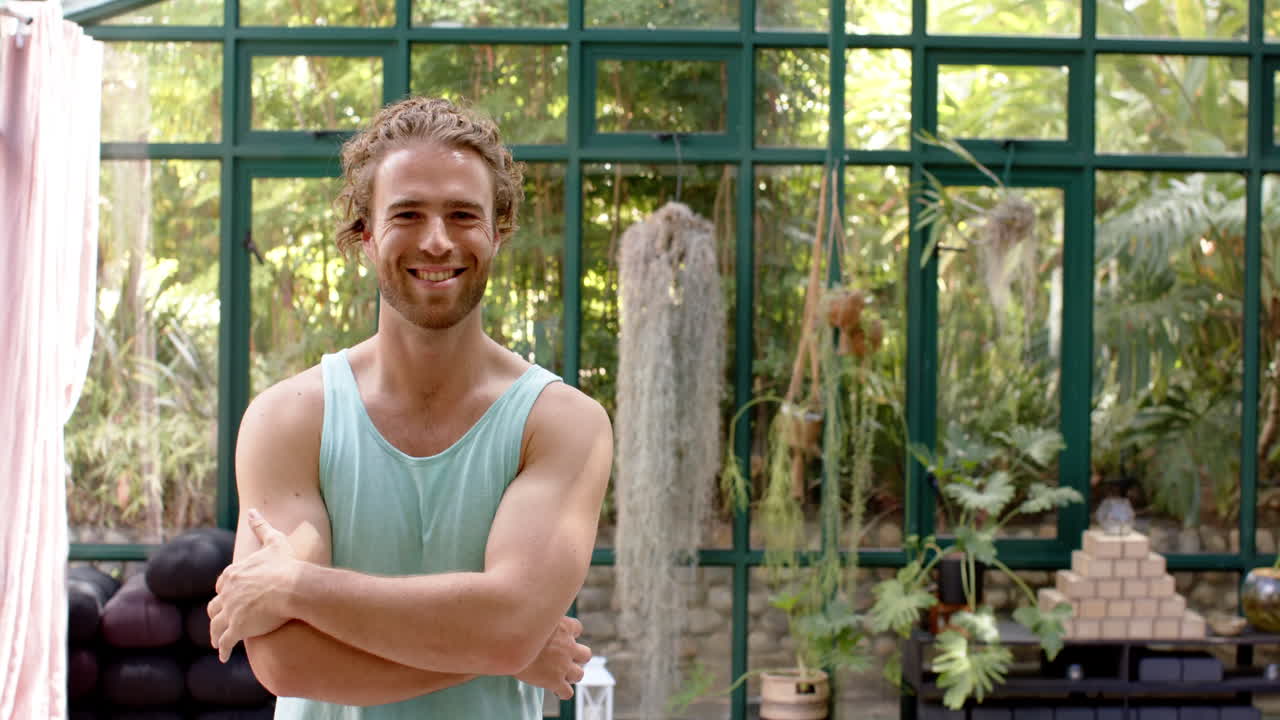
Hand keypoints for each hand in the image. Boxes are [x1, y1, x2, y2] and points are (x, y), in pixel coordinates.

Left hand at [208, 508, 300, 661]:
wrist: (292, 587)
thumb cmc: (286, 564)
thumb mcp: (274, 541)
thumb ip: (261, 526)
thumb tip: (253, 509)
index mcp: (234, 573)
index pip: (223, 584)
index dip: (225, 591)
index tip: (227, 597)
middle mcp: (227, 593)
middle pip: (215, 606)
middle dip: (217, 613)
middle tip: (219, 620)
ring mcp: (231, 611)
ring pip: (216, 625)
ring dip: (215, 633)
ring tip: (217, 641)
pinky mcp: (238, 628)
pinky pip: (225, 642)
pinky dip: (222, 649)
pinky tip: (222, 656)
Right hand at [514, 616, 590, 700]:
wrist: (509, 645)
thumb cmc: (515, 627)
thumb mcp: (532, 614)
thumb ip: (539, 616)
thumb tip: (531, 604)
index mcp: (564, 626)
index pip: (578, 628)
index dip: (571, 633)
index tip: (562, 636)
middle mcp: (568, 646)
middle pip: (586, 654)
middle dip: (577, 658)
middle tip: (564, 659)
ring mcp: (563, 665)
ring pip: (579, 674)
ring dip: (572, 676)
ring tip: (560, 676)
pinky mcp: (555, 681)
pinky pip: (567, 693)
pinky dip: (563, 693)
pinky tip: (555, 691)